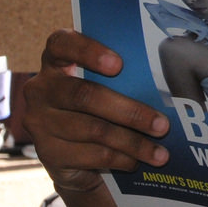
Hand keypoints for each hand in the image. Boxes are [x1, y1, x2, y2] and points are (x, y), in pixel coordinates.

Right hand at [22, 29, 171, 195]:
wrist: (75, 155)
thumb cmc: (100, 107)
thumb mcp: (107, 86)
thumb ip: (122, 76)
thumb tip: (168, 85)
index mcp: (56, 61)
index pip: (61, 44)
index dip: (87, 51)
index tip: (118, 65)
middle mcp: (41, 89)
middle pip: (84, 95)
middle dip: (130, 112)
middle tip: (163, 125)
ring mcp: (40, 122)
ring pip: (93, 130)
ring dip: (132, 143)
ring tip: (161, 154)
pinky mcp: (48, 153)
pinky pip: (90, 155)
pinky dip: (119, 159)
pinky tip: (136, 162)